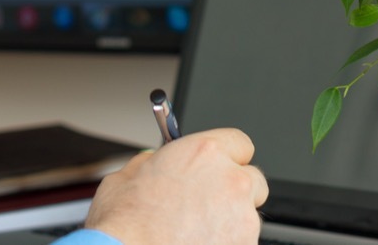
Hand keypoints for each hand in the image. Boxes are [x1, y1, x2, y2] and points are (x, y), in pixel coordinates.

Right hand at [83, 128, 267, 244]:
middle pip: (251, 180)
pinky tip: (197, 243)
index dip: (226, 156)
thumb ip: (151, 162)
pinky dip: (226, 242)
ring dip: (229, 220)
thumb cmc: (126, 225)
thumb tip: (154, 163)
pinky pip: (242, 241)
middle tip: (206, 204)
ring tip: (195, 231)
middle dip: (233, 191)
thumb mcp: (126, 176)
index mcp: (205, 152)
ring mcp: (243, 219)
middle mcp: (231, 181)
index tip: (217, 167)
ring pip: (247, 215)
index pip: (239, 142)